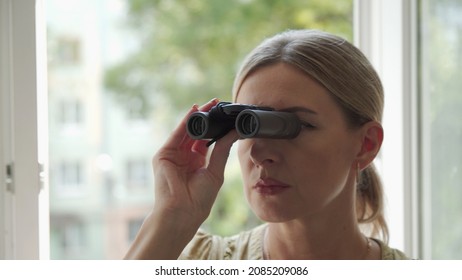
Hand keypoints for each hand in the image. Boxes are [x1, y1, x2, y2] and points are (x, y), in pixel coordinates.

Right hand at [152, 98, 238, 226]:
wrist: (183, 212)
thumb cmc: (199, 199)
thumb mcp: (215, 171)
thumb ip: (222, 149)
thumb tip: (234, 132)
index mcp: (197, 162)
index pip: (206, 139)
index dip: (215, 127)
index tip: (226, 115)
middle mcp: (184, 156)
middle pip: (196, 132)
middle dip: (207, 118)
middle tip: (218, 103)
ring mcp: (173, 155)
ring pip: (186, 131)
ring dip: (197, 116)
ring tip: (210, 104)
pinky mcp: (164, 155)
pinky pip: (176, 134)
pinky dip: (185, 122)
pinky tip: (195, 111)